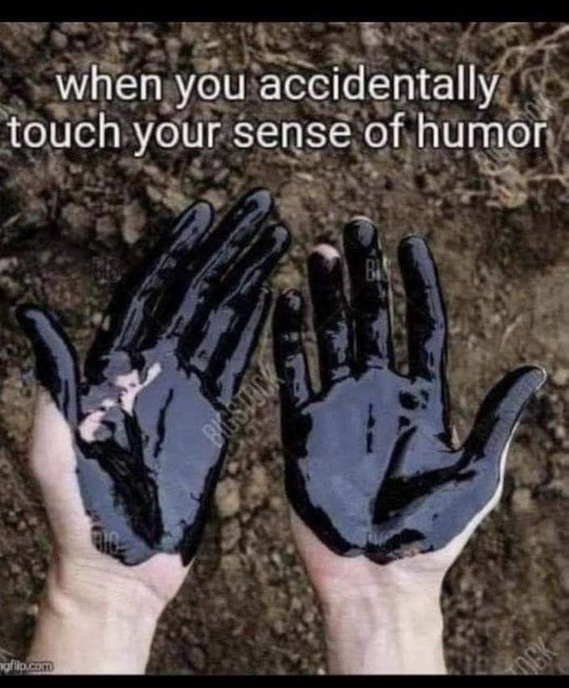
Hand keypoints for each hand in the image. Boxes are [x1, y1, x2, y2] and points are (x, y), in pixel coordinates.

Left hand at [18, 188, 288, 583]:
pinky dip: (252, 326)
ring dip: (247, 275)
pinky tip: (269, 294)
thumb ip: (53, 379)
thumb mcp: (51, 442)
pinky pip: (235, 359)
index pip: (150, 290)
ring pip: (220, 316)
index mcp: (112, 364)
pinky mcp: (211, 413)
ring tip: (274, 239)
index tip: (205, 214)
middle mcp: (151, 365)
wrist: (117, 564)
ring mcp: (184, 387)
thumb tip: (31, 315)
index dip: (177, 249)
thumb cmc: (76, 509)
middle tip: (258, 209)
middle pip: (193, 291)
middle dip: (226, 247)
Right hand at [273, 219, 543, 671]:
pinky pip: (294, 372)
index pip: (421, 325)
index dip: (416, 283)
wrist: (379, 576)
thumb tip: (534, 371)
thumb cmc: (432, 534)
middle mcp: (380, 391)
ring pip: (331, 334)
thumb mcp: (477, 477)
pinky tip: (285, 301)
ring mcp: (340, 405)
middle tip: (355, 228)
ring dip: (325, 293)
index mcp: (422, 398)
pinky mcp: (304, 426)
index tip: (408, 241)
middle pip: (371, 318)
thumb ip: (495, 421)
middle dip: (364, 273)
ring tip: (318, 250)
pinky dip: (288, 338)